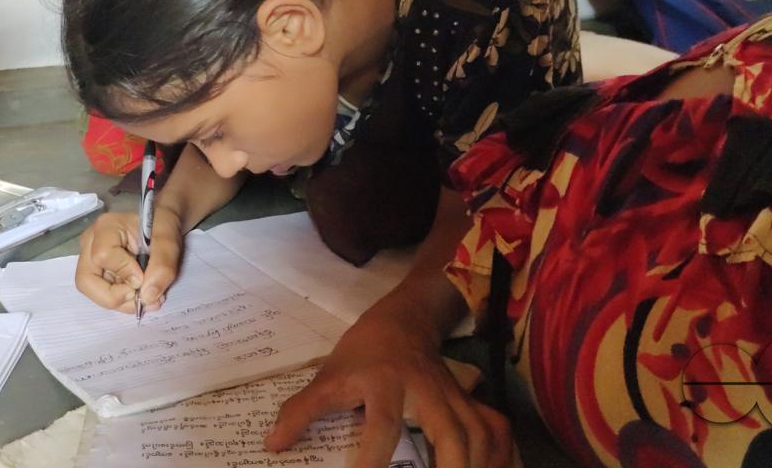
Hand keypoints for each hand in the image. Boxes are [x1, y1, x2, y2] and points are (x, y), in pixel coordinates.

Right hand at [75, 208, 181, 312]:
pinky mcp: (97, 274)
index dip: (125, 272)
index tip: (144, 274)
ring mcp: (90, 260)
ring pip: (93, 292)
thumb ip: (162, 267)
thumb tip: (147, 297)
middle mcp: (90, 244)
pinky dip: (124, 301)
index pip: (103, 256)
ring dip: (122, 302)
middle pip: (86, 281)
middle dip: (116, 297)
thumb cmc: (161, 226)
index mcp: (105, 228)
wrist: (159, 227)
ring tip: (148, 298)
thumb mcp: (169, 241)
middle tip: (141, 297)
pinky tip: (142, 295)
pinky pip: (103, 295)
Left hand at [265, 294, 511, 467]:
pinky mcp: (470, 402)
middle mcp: (425, 391)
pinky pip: (496, 429)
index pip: (382, 425)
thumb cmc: (363, 352)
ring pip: (479, 434)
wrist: (404, 318)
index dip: (372, 460)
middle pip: (452, 433)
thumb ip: (302, 411)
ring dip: (475, 466)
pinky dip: (498, 455)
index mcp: (384, 384)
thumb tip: (273, 445)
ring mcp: (453, 397)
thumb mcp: (328, 376)